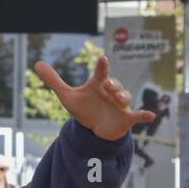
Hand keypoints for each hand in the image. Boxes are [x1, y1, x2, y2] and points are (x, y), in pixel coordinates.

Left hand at [33, 56, 156, 141]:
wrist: (94, 128)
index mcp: (98, 85)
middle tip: (107, 85)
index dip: (101, 67)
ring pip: (125, 97)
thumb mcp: (67, 96)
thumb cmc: (84, 108)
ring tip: (118, 99)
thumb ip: (54, 81)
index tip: (102, 59)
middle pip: (114, 85)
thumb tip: (37, 64)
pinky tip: (152, 115)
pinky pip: (137, 115)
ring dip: (123, 96)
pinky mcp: (126, 118)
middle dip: (112, 84)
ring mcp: (120, 105)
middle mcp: (111, 92)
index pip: (100, 73)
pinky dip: (144, 114)